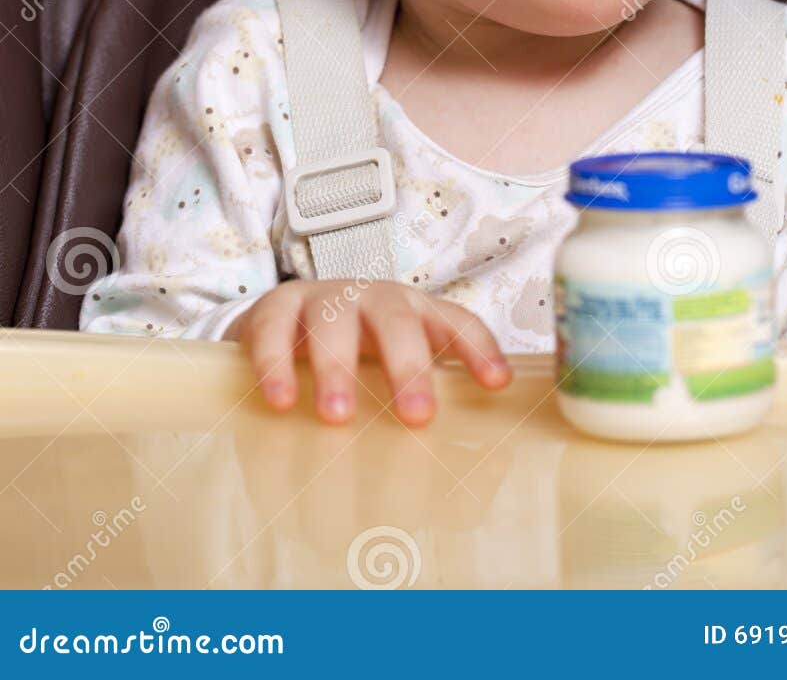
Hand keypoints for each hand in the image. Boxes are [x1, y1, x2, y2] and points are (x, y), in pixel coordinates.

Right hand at [224, 278, 512, 425]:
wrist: (279, 318)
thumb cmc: (354, 355)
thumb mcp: (390, 374)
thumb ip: (423, 422)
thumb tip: (467, 502)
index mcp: (413, 313)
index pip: (455, 322)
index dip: (478, 348)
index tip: (497, 384)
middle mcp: (373, 300)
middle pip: (398, 322)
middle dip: (410, 367)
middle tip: (417, 418)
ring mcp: (323, 300)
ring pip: (333, 324)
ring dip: (338, 369)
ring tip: (338, 418)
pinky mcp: (275, 309)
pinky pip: (274, 332)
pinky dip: (277, 365)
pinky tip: (281, 401)